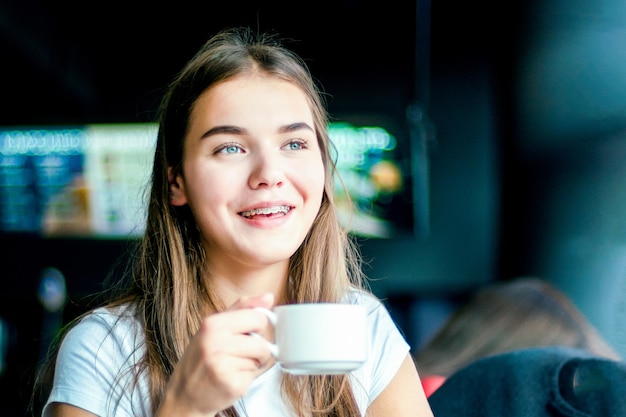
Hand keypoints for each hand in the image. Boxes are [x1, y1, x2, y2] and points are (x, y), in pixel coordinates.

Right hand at [157, 293, 274, 416]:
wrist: (183, 395)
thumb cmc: (201, 359)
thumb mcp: (215, 327)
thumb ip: (243, 309)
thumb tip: (269, 297)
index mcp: (213, 323)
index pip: (258, 318)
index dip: (258, 328)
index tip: (249, 334)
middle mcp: (216, 342)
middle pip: (263, 343)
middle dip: (257, 350)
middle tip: (239, 354)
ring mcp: (223, 365)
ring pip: (260, 361)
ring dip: (252, 365)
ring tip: (233, 367)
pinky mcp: (231, 384)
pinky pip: (254, 377)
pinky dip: (246, 380)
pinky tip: (230, 379)